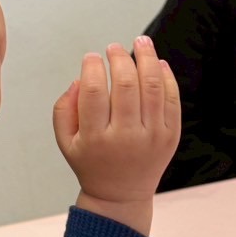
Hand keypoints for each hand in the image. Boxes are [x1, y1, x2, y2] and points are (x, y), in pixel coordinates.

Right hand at [52, 37, 179, 236]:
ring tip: (141, 42)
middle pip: (126, 85)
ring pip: (153, 88)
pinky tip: (158, 63)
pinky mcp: (170, 137)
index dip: (93, 68)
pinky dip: (167, 77)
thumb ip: (64, 108)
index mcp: (96, 138)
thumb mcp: (65, 141)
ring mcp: (152, 137)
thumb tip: (80, 78)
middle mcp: (126, 137)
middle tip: (114, 47)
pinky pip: (172, 100)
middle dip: (119, 58)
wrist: (121, 195)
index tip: (91, 57)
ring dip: (147, 58)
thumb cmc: (91, 162)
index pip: (94, 92)